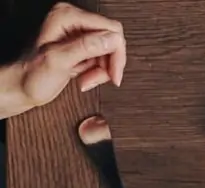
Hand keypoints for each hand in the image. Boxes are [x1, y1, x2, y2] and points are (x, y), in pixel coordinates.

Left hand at [0, 3, 126, 119]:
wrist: (23, 87)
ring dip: (102, 71)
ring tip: (86, 80)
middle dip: (108, 64)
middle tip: (98, 79)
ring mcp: (78, 34)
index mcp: (67, 17)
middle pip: (112, 40)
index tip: (112, 73)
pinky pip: (103, 59)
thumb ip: (86, 47)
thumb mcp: (60, 60)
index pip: (110, 29)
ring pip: (109, 52)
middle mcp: (74, 21)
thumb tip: (113, 40)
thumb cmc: (32, 75)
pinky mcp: (81, 47)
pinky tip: (84, 78)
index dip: (115, 53)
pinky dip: (98, 73)